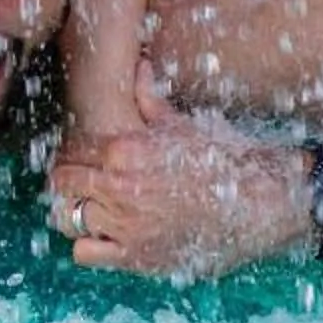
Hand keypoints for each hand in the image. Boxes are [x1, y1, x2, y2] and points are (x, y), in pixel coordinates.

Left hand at [46, 68, 312, 279]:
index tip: (83, 156)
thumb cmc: (224, 159)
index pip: (73, 148)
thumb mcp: (184, 124)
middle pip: (62, 182)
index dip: (76, 152)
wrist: (260, 205)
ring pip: (66, 217)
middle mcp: (119, 187)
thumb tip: (139, 64)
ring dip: (74, 211)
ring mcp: (126, 225)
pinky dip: (89, 244)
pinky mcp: (136, 257)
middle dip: (67, 180)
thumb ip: (149, 97)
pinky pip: (85, 253)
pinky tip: (106, 235)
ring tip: (91, 208)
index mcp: (126, 150)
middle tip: (80, 182)